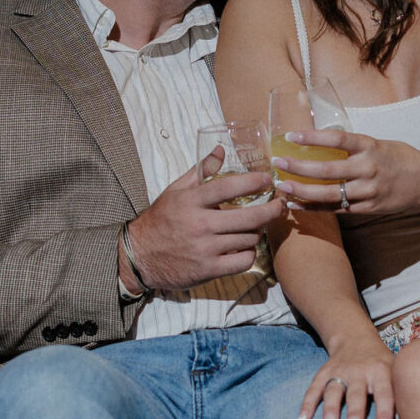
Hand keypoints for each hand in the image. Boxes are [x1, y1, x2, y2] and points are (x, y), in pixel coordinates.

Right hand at [123, 155, 284, 292]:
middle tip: (280, 205)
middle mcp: (200, 224)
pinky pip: (243, 261)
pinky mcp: (208, 270)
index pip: (228, 187)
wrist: (139, 256)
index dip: (252, 182)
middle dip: (271, 210)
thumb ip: (201, 170)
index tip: (268, 180)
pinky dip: (249, 254)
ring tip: (254, 227)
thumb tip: (221, 149)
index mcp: (191, 201)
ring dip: (256, 232)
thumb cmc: (161, 220)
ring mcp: (205, 249)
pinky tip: (244, 248)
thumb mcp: (176, 190)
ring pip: (248, 239)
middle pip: (248, 217)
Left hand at [271, 126, 419, 220]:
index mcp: (370, 146)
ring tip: (281, 187)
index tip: (291, 136)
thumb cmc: (399, 158)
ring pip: (329, 194)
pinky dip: (314, 207)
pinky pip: (336, 209)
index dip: (313, 137)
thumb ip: (353, 145)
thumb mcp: (378, 143)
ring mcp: (367, 191)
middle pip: (327, 169)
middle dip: (299, 167)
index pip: (337, 138)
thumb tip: (321, 138)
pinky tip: (296, 205)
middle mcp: (368, 168)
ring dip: (301, 191)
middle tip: (278, 164)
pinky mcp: (367, 208)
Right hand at [298, 334, 397, 418]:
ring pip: (334, 389)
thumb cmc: (382, 365)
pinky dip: (307, 403)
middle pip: (356, 391)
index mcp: (380, 371)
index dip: (384, 411)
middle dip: (355, 409)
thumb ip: (401, 391)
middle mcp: (359, 371)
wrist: (356, 339)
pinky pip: (314, 388)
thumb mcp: (395, 370)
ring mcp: (339, 371)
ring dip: (331, 406)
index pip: (384, 392)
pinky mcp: (324, 373)